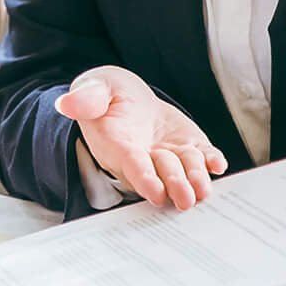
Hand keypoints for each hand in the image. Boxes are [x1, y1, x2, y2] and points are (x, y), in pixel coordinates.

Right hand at [55, 65, 227, 209]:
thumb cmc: (107, 95)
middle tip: (187, 197)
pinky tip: (217, 163)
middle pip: (161, 173)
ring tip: (204, 189)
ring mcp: (169, 155)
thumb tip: (67, 103)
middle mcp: (144, 157)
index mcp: (117, 145)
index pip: (131, 165)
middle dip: (175, 184)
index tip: (155, 192)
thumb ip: (86, 97)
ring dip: (195, 179)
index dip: (144, 178)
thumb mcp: (94, 88)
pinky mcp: (188, 147)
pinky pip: (202, 158)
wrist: (128, 99)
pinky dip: (211, 162)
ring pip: (184, 170)